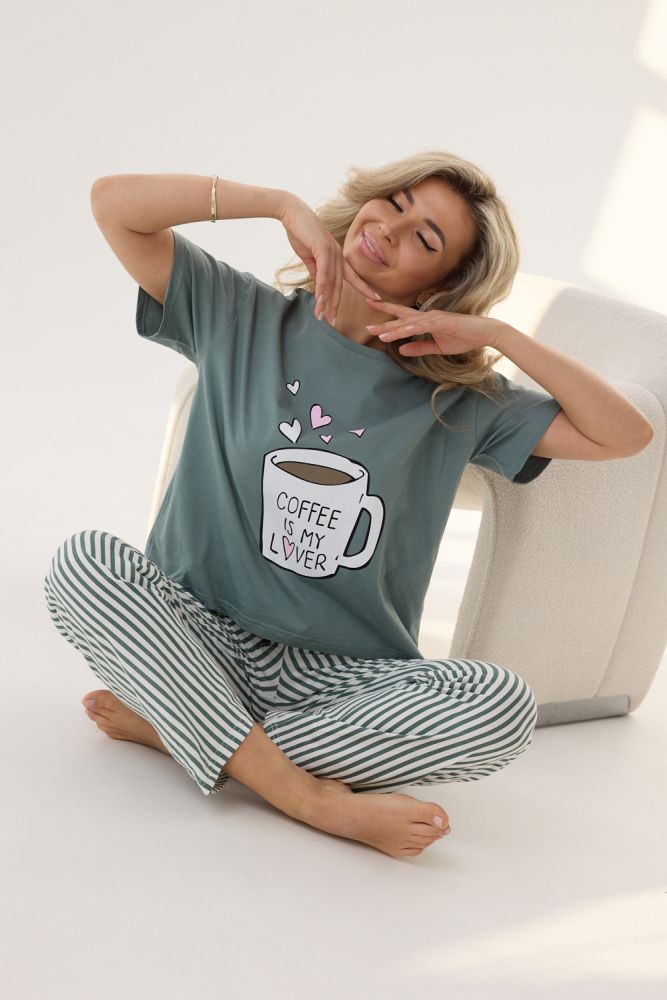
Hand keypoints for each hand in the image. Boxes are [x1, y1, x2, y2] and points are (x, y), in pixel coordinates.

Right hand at [279, 195, 382, 324]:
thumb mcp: (309, 256)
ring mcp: (332, 252)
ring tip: (323, 318)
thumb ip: (316, 269)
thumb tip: (319, 284)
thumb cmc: (300, 231)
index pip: (352, 276)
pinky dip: (322, 287)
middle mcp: (338, 255)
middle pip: (339, 285)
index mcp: (337, 256)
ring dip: (326, 302)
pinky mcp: (322, 249)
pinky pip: (323, 273)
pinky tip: (320, 300)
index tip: (376, 299)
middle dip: (336, 305)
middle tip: (333, 323)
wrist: (292, 212)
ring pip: (331, 282)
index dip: (364, 288)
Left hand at [363, 297, 502, 355]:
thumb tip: (401, 350)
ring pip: (408, 323)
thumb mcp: (438, 347)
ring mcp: (434, 318)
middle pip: (400, 317)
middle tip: (366, 321)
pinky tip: (399, 333)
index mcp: (425, 321)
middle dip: (383, 319)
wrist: (485, 333)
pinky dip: (409, 329)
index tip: (371, 315)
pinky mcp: (442, 322)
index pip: (402, 317)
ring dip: (392, 328)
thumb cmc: (464, 338)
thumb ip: (419, 348)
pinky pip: (422, 326)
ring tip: (377, 332)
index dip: (387, 315)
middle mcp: (427, 316)